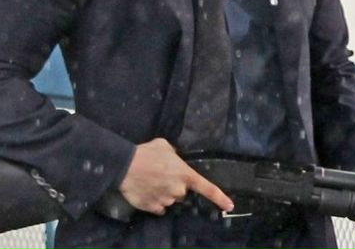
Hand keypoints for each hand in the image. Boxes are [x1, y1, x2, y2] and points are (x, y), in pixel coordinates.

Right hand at [117, 138, 233, 215]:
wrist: (125, 166)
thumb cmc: (148, 153)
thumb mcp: (165, 146)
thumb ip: (174, 155)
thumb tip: (173, 158)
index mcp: (186, 175)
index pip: (207, 188)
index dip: (220, 198)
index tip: (229, 206)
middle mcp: (178, 190)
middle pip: (182, 192)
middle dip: (176, 185)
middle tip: (162, 175)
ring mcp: (166, 201)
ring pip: (170, 200)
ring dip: (164, 193)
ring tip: (151, 181)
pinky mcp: (152, 207)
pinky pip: (159, 207)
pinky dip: (155, 202)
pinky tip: (148, 191)